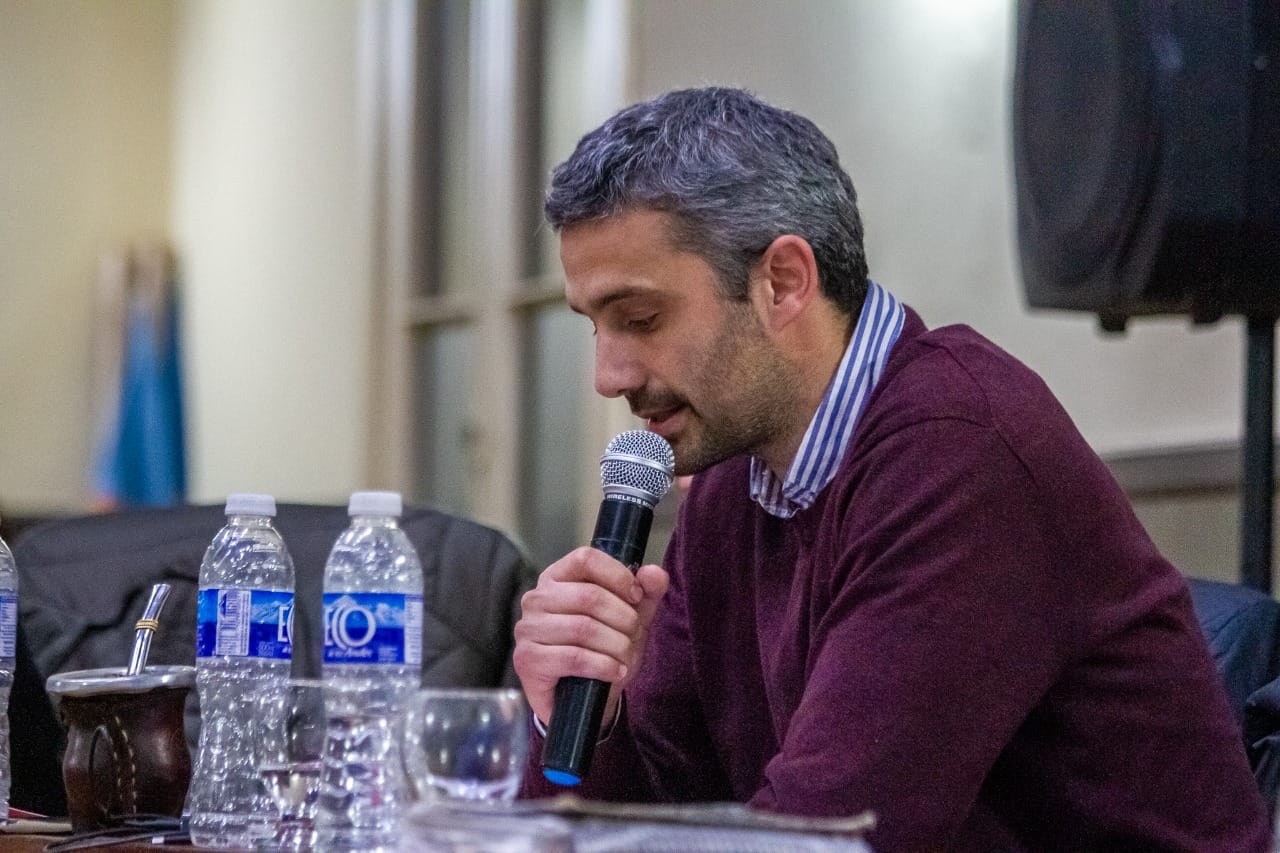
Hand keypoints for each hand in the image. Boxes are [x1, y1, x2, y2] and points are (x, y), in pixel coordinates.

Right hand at [513, 546, 668, 725]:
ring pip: (583, 628)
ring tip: (625, 656)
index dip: (617, 575)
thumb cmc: (603, 649)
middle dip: (623, 618)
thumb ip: (646, 593)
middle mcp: (537, 598)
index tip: (636, 596)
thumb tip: (654, 573)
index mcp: (557, 577)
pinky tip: (615, 672)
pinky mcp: (527, 658)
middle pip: (589, 596)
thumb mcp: (630, 618)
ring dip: (616, 644)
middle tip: (634, 634)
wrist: (583, 700)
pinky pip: (573, 657)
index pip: (585, 559)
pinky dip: (603, 666)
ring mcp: (528, 628)